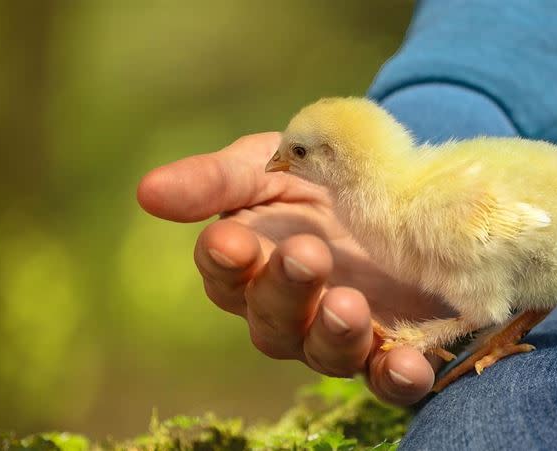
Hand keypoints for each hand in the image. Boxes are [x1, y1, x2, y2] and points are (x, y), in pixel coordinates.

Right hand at [137, 132, 452, 404]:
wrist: (394, 186)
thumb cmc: (314, 174)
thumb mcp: (268, 164)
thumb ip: (216, 180)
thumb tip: (147, 192)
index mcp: (251, 263)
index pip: (225, 273)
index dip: (225, 261)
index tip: (232, 241)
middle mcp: (288, 309)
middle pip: (272, 320)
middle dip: (285, 290)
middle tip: (307, 255)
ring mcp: (339, 333)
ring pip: (325, 353)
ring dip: (335, 335)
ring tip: (349, 306)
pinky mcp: (392, 347)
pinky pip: (388, 377)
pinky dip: (398, 376)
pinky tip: (409, 364)